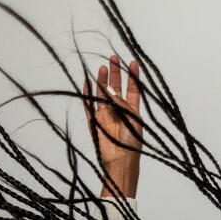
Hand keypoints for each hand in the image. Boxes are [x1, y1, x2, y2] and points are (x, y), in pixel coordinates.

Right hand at [82, 54, 143, 198]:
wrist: (121, 161)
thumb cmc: (132, 144)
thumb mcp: (134, 122)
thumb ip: (124, 106)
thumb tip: (112, 92)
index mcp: (132, 111)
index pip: (133, 89)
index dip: (133, 76)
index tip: (133, 62)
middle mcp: (118, 111)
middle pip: (116, 87)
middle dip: (115, 73)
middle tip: (113, 58)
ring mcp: (105, 115)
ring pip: (102, 93)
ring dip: (102, 80)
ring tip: (102, 67)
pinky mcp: (94, 121)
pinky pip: (88, 104)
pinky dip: (87, 93)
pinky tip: (86, 81)